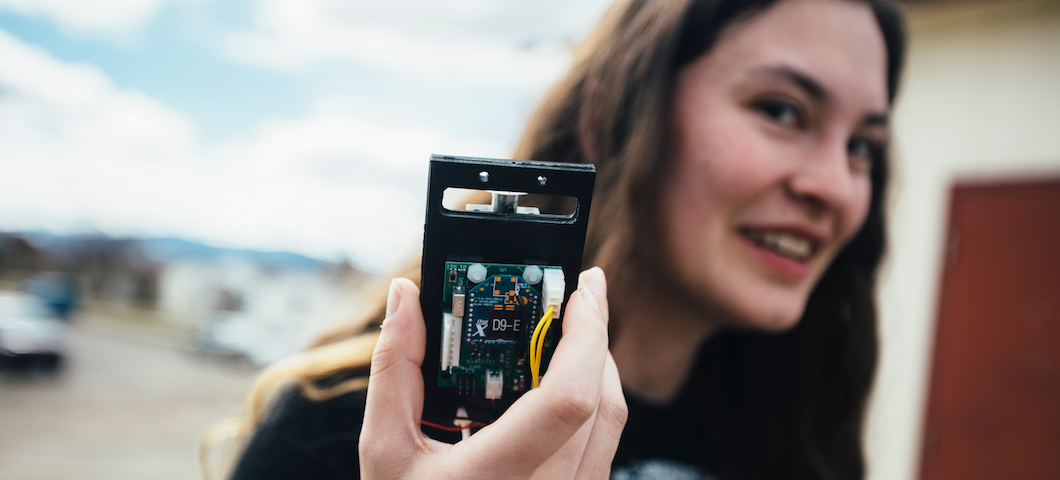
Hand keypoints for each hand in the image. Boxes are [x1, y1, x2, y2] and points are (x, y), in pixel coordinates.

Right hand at [360, 267, 626, 478]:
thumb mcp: (384, 448)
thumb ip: (394, 368)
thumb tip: (406, 295)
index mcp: (496, 479)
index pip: (569, 400)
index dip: (586, 337)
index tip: (579, 290)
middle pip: (602, 403)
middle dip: (596, 336)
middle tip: (580, 292)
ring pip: (612, 424)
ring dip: (600, 366)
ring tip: (575, 326)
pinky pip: (604, 446)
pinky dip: (595, 402)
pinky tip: (567, 379)